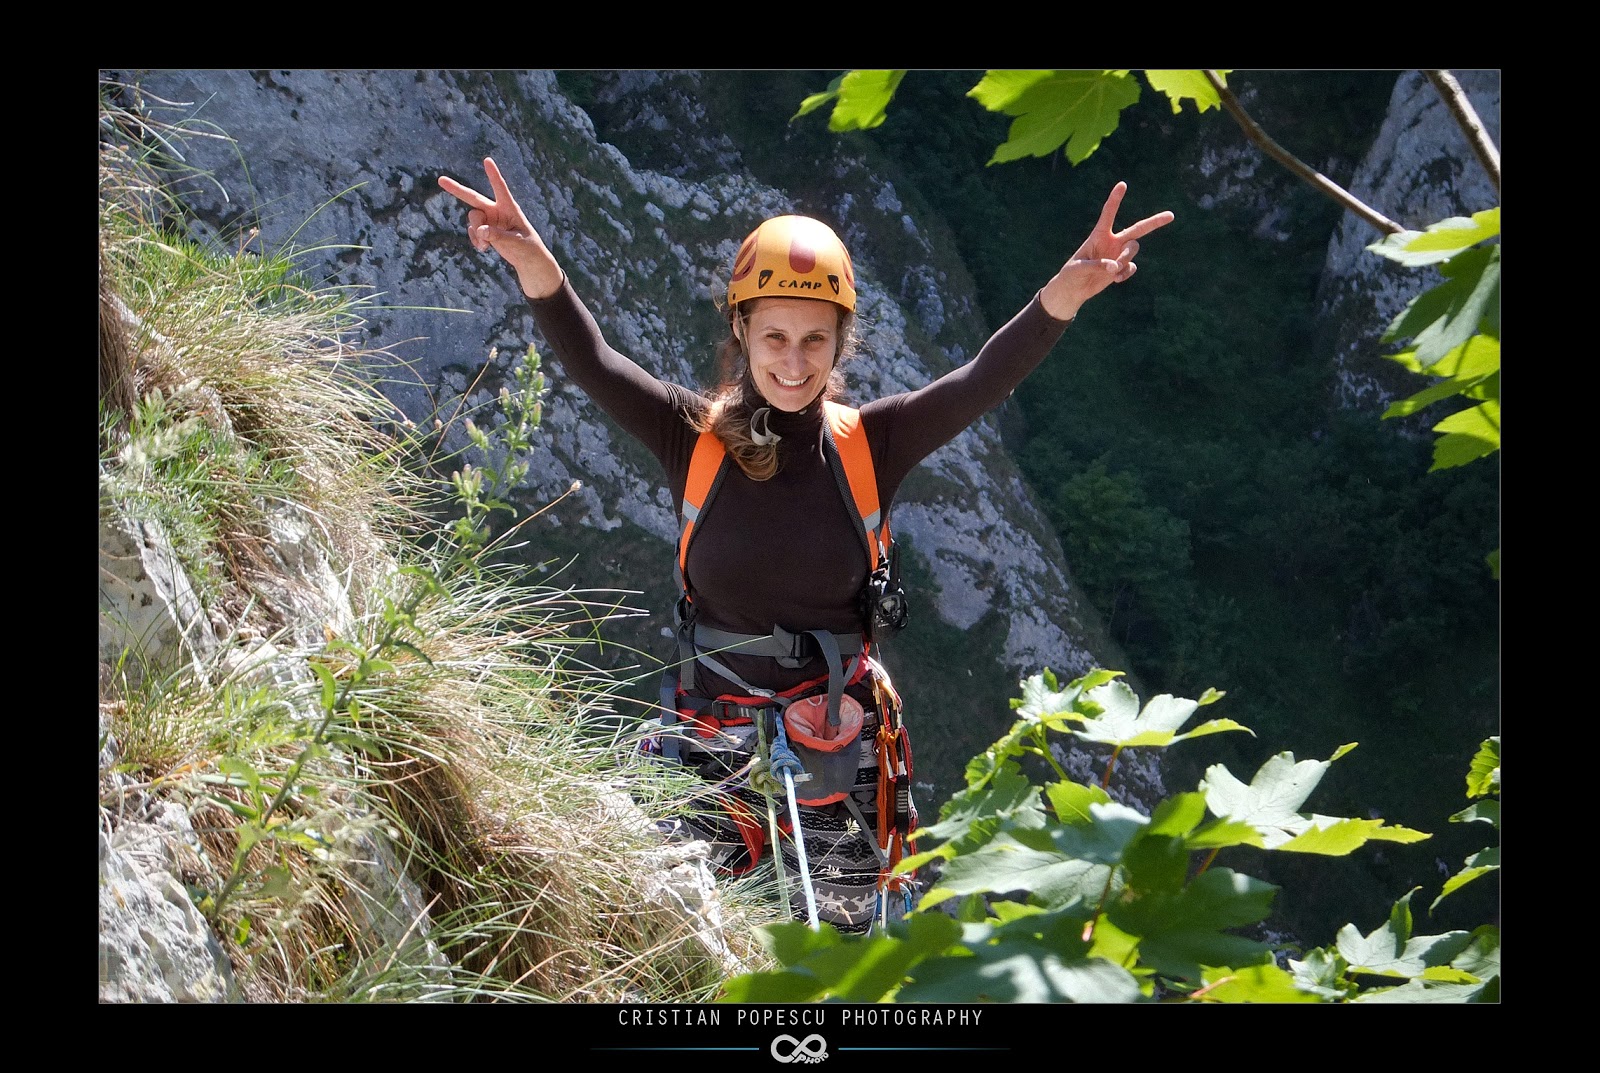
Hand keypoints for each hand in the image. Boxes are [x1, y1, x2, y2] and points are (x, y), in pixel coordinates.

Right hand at [438, 157, 563, 298]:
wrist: (528, 259)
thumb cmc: (528, 247)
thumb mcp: (516, 242)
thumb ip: (498, 235)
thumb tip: (481, 231)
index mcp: (509, 208)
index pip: (500, 188)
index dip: (493, 175)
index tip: (487, 160)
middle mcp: (497, 210)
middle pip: (474, 198)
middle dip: (457, 189)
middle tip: (441, 180)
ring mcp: (490, 220)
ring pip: (473, 219)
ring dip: (476, 232)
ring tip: (486, 245)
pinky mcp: (485, 230)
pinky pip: (472, 231)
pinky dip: (475, 239)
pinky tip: (484, 248)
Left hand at [1039, 182, 1174, 321]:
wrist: (1074, 289)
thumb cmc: (1071, 274)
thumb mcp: (1078, 267)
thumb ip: (1096, 265)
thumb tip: (1115, 266)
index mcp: (1099, 234)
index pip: (1109, 213)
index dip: (1115, 199)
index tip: (1122, 184)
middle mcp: (1112, 241)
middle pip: (1137, 229)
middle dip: (1154, 222)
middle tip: (1171, 215)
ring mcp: (1118, 254)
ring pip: (1133, 249)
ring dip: (1126, 258)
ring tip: (1112, 270)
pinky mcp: (1121, 267)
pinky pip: (1131, 267)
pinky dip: (1125, 273)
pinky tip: (1114, 280)